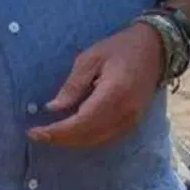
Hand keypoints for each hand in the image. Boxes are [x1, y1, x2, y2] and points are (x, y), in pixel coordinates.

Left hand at [27, 22, 165, 148]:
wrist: (154, 48)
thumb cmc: (119, 48)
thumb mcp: (90, 58)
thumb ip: (72, 86)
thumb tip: (52, 109)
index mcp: (114, 94)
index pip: (81, 123)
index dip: (57, 132)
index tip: (34, 133)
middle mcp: (125, 112)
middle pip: (87, 136)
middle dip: (60, 139)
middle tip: (37, 135)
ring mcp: (132, 120)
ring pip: (96, 141)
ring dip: (72, 141)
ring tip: (51, 134)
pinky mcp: (134, 122)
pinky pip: (106, 137)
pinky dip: (86, 138)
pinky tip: (71, 132)